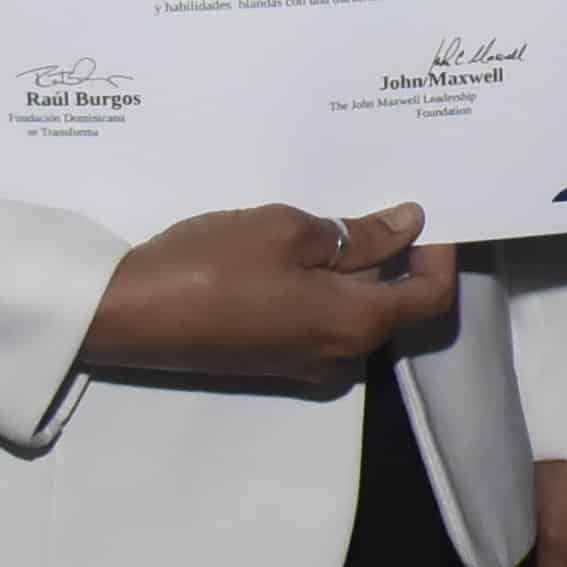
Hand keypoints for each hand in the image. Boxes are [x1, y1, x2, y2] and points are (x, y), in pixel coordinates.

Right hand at [81, 201, 459, 385]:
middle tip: (378, 203)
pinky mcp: (273, 359)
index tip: (422, 214)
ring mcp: (304, 363)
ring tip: (334, 220)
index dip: (438, 253)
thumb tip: (409, 225)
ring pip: (356, 312)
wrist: (127, 314)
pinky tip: (302, 251)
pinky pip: (323, 321)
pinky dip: (327, 287)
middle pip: (396, 305)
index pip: (431, 296)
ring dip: (357, 270)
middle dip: (398, 256)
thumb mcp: (290, 233)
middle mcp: (340, 355)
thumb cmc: (211, 266)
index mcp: (357, 325)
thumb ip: (359, 234)